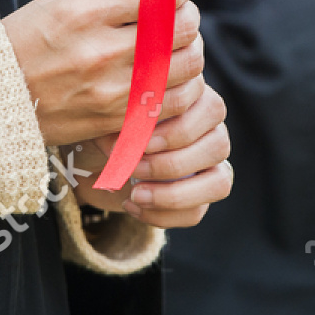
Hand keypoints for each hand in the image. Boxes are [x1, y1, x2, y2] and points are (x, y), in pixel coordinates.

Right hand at [1, 0, 204, 145]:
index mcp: (86, 10)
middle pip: (183, 28)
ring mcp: (112, 88)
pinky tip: (167, 79)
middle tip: (180, 17)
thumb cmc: (24, 42)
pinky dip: (179, 88)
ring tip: (175, 49)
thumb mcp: (58, 1)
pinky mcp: (116, 118)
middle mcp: (102, 49)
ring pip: (187, 66)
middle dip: (188, 18)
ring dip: (188, 53)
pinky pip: (172, 102)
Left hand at [68, 81, 233, 228]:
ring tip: (136, 194)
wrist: (96, 156)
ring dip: (175, 194)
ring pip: (218, 183)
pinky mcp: (198, 195)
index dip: (179, 130)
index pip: (212, 110)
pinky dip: (162, 214)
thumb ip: (124, 120)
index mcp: (197, 100)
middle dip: (173, 164)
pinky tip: (131, 204)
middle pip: (218, 147)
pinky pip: (196, 212)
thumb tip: (129, 137)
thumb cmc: (108, 127)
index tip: (142, 143)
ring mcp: (210, 165)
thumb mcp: (110, 119)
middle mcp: (211, 130)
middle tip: (135, 168)